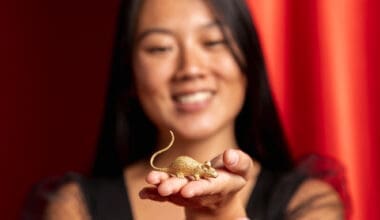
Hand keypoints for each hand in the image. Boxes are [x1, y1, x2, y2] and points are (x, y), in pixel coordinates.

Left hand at [139, 149, 258, 219]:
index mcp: (221, 187)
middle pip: (188, 191)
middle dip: (175, 188)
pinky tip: (144, 192)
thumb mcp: (242, 168)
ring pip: (175, 191)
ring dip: (161, 187)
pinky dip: (154, 193)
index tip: (187, 190)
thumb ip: (239, 162)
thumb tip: (229, 155)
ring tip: (150, 180)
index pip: (210, 188)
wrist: (222, 189)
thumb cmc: (234, 174)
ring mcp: (188, 193)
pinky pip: (165, 194)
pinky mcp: (178, 191)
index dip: (199, 189)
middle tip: (163, 188)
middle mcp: (202, 193)